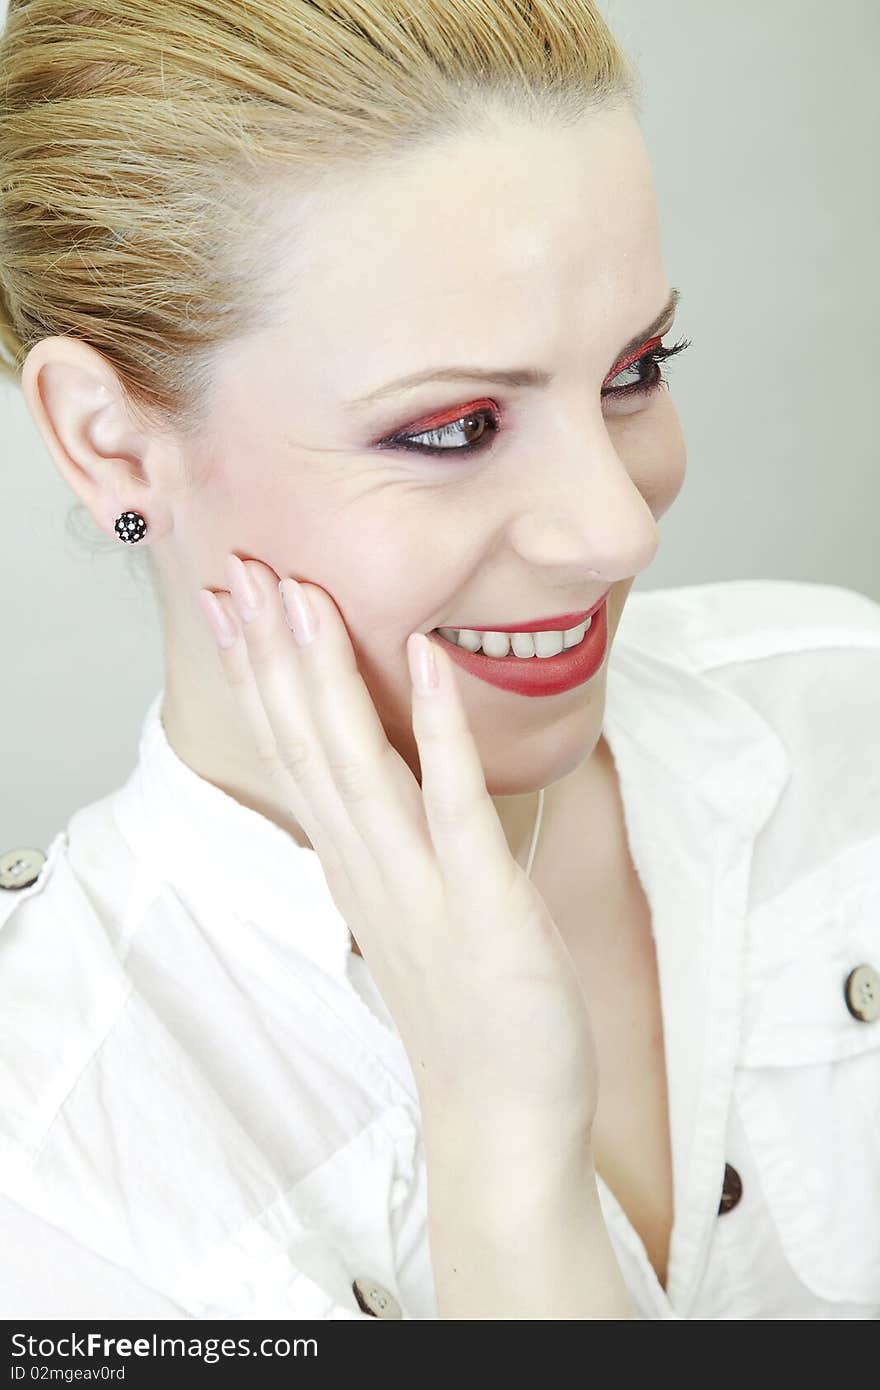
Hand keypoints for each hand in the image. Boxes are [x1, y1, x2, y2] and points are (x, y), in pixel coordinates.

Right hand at [197, 556, 598, 1142]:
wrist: (502, 1115)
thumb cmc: (466, 1006)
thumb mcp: (409, 907)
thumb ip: (388, 839)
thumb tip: (380, 779)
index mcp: (353, 862)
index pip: (291, 750)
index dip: (261, 672)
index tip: (233, 601)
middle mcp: (368, 865)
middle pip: (307, 743)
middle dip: (273, 652)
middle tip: (240, 569)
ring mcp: (418, 884)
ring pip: (357, 763)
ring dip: (327, 674)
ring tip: (300, 594)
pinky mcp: (480, 903)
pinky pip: (452, 803)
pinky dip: (436, 729)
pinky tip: (426, 659)